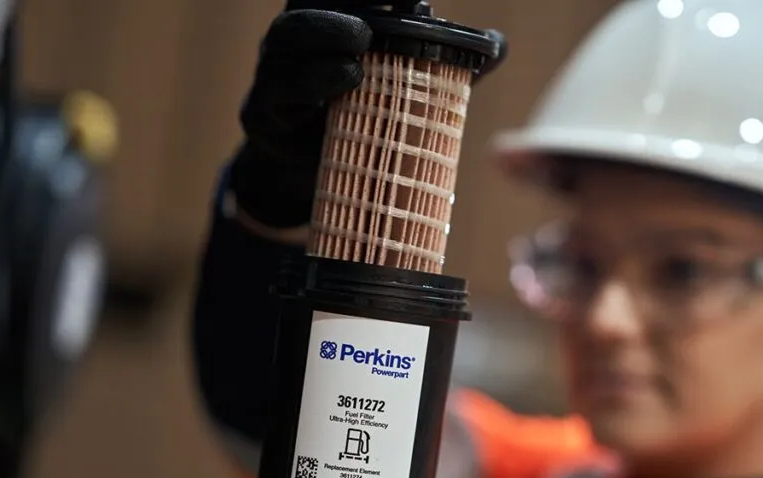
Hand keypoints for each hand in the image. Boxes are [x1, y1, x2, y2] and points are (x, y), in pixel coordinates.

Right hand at [229, 6, 507, 229]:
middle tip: (373, 23)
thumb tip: (497, 46)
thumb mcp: (403, 88)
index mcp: (326, 19)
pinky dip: (311, 86)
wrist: (310, 175)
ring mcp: (274, 74)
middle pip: (306, 6)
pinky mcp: (264, 115)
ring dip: (325, 40)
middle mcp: (294, 38)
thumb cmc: (362, 118)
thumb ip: (446, 65)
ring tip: (361, 55)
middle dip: (340, 9)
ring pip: (288, 42)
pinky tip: (346, 82)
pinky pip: (279, 94)